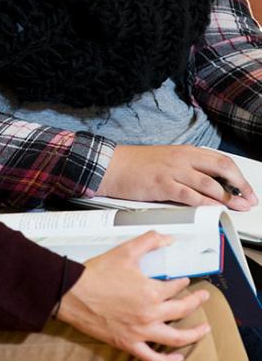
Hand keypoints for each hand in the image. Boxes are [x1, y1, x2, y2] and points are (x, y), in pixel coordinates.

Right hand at [56, 231, 211, 360]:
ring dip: (193, 335)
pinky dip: (168, 360)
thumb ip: (149, 241)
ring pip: (176, 338)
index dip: (183, 282)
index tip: (185, 280)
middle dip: (196, 303)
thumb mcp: (125, 251)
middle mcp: (150, 314)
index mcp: (151, 292)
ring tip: (204, 330)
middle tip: (204, 298)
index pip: (175, 287)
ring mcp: (141, 332)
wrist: (73, 293)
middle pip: (182, 311)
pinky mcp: (129, 344)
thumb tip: (168, 238)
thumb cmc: (97, 273)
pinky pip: (153, 358)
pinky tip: (177, 357)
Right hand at [99, 144, 256, 210]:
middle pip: (222, 168)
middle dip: (240, 185)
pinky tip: (214, 210)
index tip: (247, 190)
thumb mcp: (167, 161)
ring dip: (228, 197)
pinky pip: (190, 195)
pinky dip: (206, 203)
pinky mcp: (162, 184)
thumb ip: (187, 169)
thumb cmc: (136, 165)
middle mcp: (182, 158)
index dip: (238, 176)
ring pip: (209, 183)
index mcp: (185, 151)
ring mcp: (173, 170)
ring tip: (237, 207)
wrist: (111, 165)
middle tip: (249, 200)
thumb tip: (210, 184)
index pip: (221, 160)